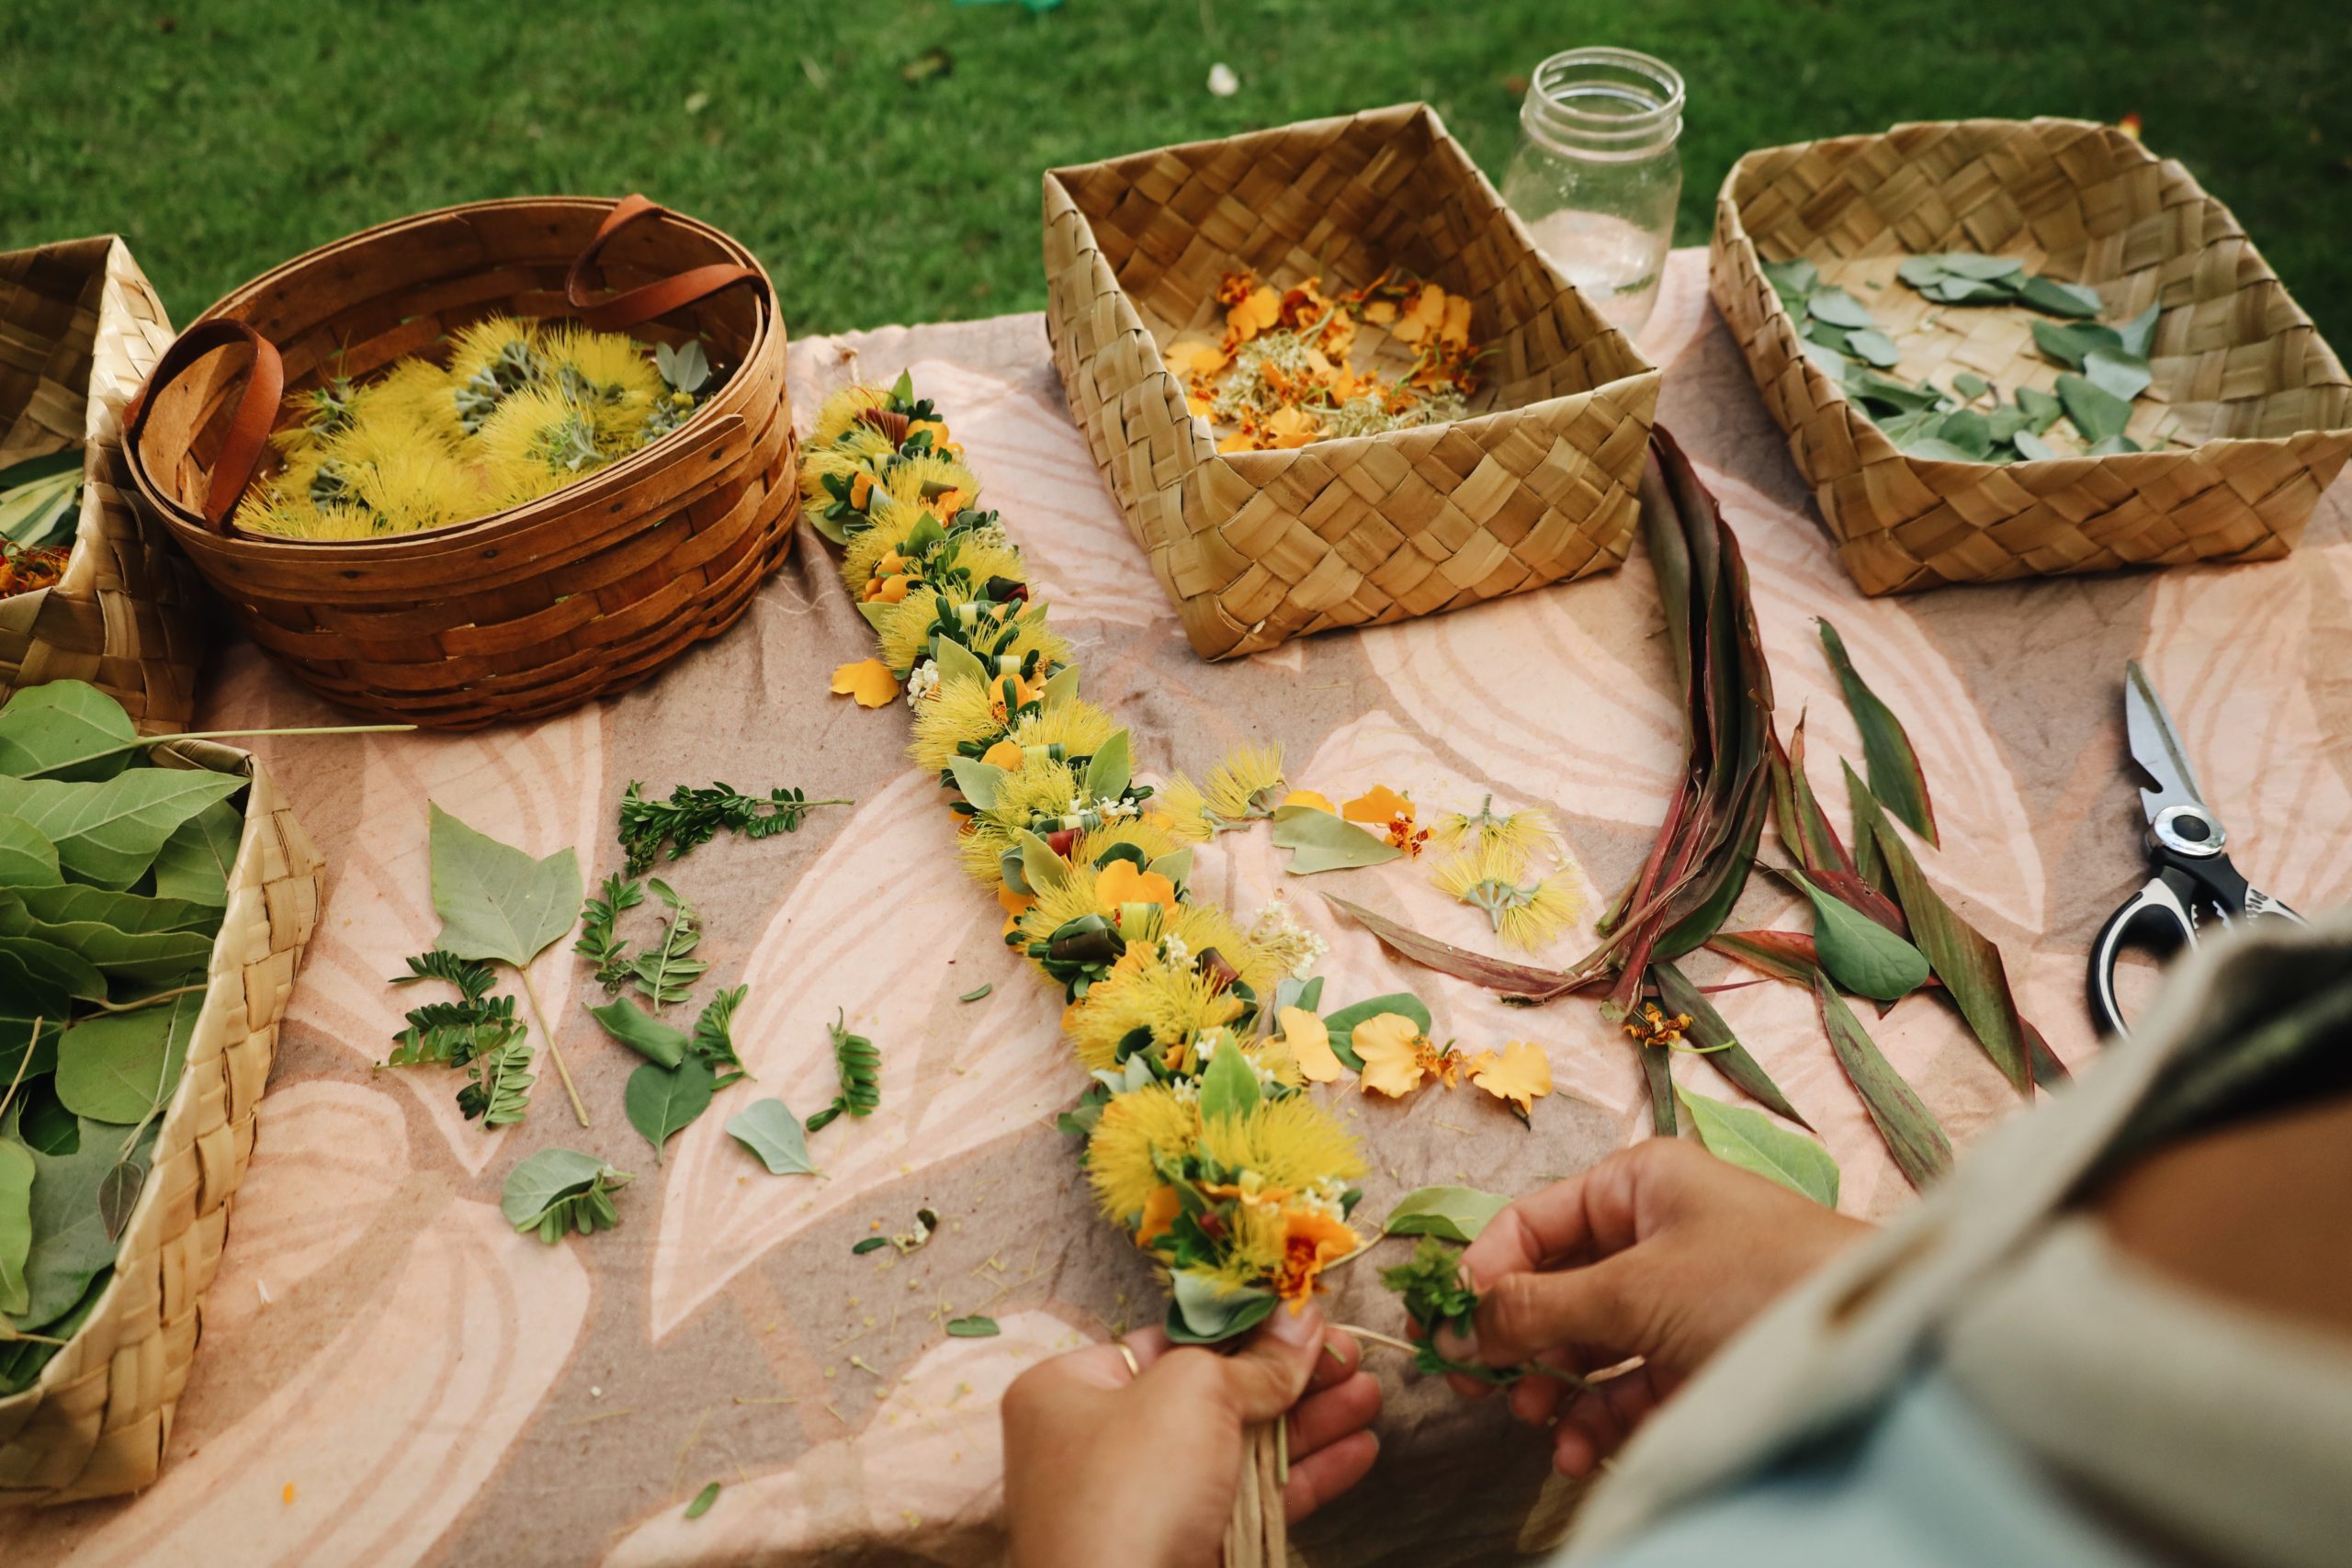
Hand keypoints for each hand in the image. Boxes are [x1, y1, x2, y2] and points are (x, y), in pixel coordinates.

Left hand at [1001, 1304, 1381, 1567]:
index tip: (1304, 1316)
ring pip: (1241, 1449)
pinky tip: (1360, 1451)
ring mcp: (1147, 1503)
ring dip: (1310, 1422)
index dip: (1242, 1325)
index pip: (1168, 1340)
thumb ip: (1254, 1359)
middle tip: (1352, 1356)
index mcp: (1071, 1389)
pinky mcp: (1188, 1550)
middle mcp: (1102, 1443)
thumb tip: (1301, 1319)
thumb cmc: (1133, 1487)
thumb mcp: (1192, 1393)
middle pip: (1214, 1393)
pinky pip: (1252, 1501)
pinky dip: (1305, 1476)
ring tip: (1372, 1396)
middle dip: (1289, 1375)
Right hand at [1444, 1138, 1867, 1476]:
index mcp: (1637, 1184)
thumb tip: (1460, 1321)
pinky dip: (1598, 1416)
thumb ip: (1537, 1306)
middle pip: (1555, 1286)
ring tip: (1537, 1422)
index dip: (1483, 1274)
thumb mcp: (1633, 1289)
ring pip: (1589, 1342)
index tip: (1444, 1329)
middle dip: (1518, 1341)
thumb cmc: (1758, 1282)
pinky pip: (1629, 1384)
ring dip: (1555, 1386)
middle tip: (1478, 1389)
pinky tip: (1579, 1447)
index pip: (1532, 1222)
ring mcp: (1681, 1299)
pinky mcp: (1703, 1356)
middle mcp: (1656, 1232)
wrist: (1877, 1341)